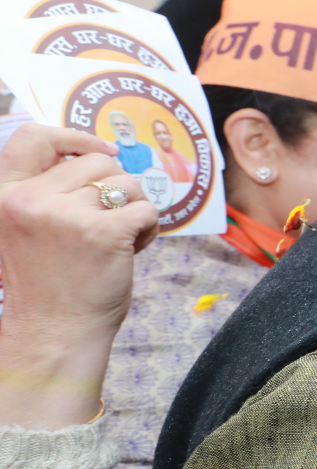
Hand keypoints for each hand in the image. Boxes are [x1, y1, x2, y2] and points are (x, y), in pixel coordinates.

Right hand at [0, 126, 159, 427]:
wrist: (53, 333)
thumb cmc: (47, 284)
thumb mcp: (26, 229)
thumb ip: (46, 192)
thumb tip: (97, 155)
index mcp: (5, 195)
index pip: (32, 138)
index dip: (72, 136)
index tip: (101, 150)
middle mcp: (28, 199)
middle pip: (97, 164)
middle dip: (114, 190)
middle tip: (107, 225)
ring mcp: (66, 214)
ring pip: (128, 184)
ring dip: (133, 209)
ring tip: (118, 241)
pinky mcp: (104, 231)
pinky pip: (147, 209)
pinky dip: (150, 228)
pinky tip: (133, 250)